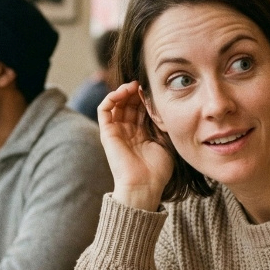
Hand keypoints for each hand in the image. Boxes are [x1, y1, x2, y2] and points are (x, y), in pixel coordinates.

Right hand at [99, 81, 173, 210]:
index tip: (154, 89)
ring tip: (133, 86)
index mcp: (141, 133)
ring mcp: (116, 131)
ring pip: (116, 104)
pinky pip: (104, 110)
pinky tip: (122, 92)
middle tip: (143, 84)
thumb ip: (162, 124)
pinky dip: (111, 97)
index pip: (141, 108)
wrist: (144, 185)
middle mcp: (128, 131)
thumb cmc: (158, 169)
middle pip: (128, 104)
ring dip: (123, 91)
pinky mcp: (107, 133)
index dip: (146, 97)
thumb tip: (164, 105)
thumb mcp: (165, 141)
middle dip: (135, 92)